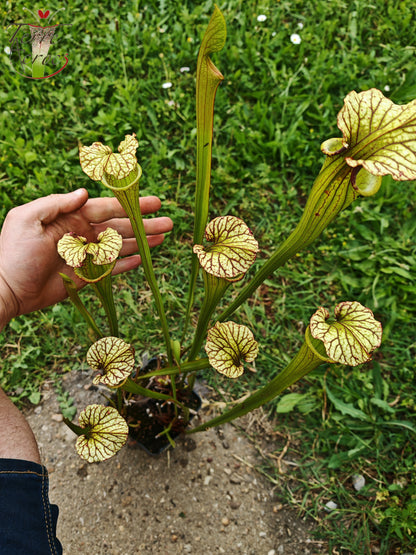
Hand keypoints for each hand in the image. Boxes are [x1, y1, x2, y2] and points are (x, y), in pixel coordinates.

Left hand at [0, 189, 172, 326]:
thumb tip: (84, 192)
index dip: (129, 205)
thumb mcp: (28, 219)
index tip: (153, 202)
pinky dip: (127, 263)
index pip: (106, 208)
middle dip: (143, 223)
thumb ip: (56, 204)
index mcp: (70, 217)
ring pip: (120, 246)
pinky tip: (143, 258)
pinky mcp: (87, 276)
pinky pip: (112, 268)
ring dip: (141, 242)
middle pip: (119, 226)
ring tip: (163, 238)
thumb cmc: (12, 251)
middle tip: (168, 222)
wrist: (6, 288)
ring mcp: (86, 256)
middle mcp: (82, 234)